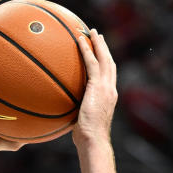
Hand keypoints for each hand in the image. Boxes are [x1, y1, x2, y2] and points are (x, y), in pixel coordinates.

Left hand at [73, 30, 116, 147]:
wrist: (94, 141)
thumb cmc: (87, 139)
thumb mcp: (82, 122)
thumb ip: (77, 112)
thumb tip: (62, 111)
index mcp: (109, 97)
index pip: (109, 75)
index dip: (106, 62)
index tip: (101, 52)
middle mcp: (110, 90)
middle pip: (109, 63)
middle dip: (104, 48)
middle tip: (97, 35)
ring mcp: (106, 88)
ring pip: (104, 59)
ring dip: (97, 44)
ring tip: (91, 32)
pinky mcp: (98, 87)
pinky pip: (92, 64)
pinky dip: (86, 51)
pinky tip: (80, 41)